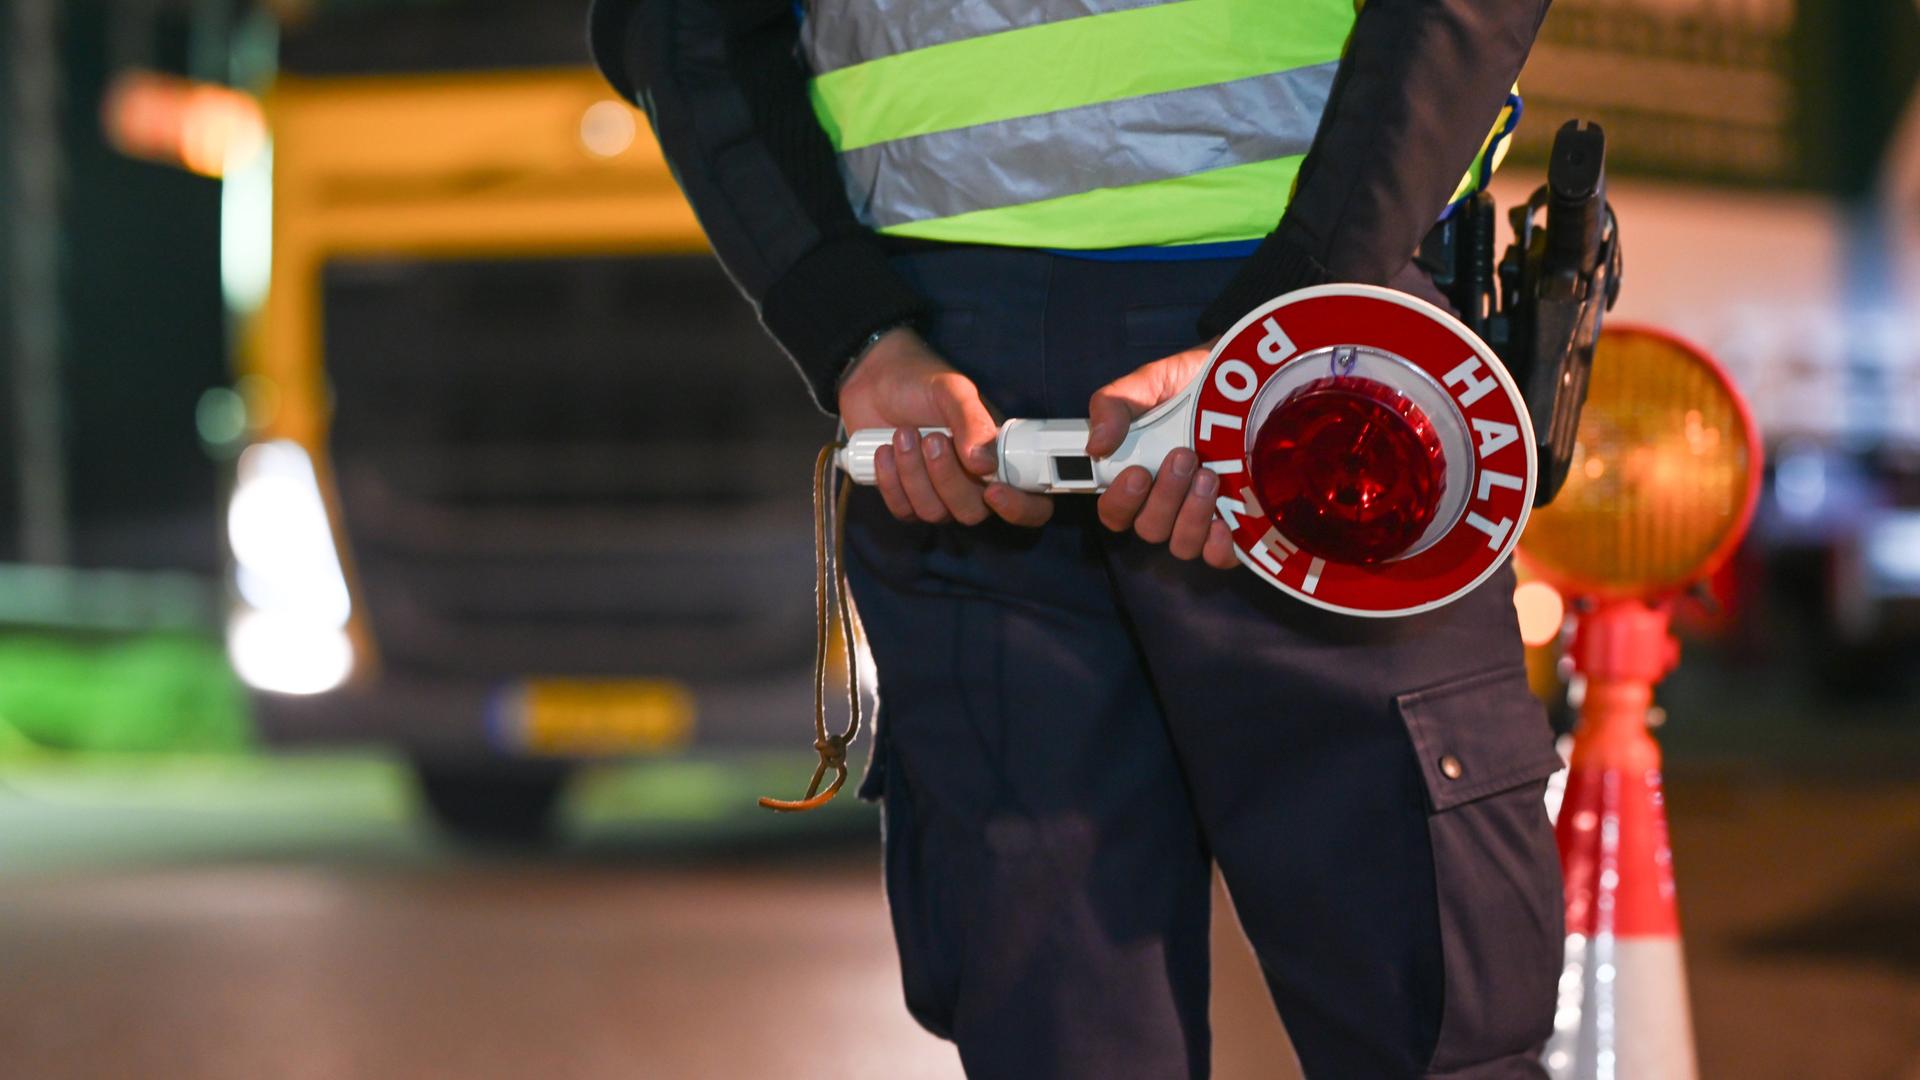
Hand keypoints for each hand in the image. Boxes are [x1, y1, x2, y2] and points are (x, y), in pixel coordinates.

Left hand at [838, 327, 1053, 525]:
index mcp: (1000, 458)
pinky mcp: (905, 498)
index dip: (1018, 508)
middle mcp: (973, 484)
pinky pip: (903, 510)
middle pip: (972, 512)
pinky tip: (884, 450)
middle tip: (932, 439)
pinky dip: (891, 481)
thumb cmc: (921, 382)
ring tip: (903, 433)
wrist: (874, 379)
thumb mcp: (952, 391)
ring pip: (934, 513)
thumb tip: (985, 464)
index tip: (992, 489)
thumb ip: (972, 422)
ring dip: (914, 473)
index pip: (1030, 504)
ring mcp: (938, 495)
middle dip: (948, 479)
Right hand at [1089, 343, 1236, 568]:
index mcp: (1136, 476)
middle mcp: (1166, 504)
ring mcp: (1201, 517)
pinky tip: (1225, 522)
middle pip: (1150, 529)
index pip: (1114, 512)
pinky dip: (1218, 547)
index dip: (1120, 503)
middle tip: (1185, 457)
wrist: (1249, 381)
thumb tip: (1095, 445)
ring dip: (1192, 515)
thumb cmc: (1192, 384)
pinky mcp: (1238, 525)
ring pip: (1182, 544)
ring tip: (1209, 476)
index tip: (1137, 473)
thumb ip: (1113, 404)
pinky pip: (1219, 557)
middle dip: (1165, 497)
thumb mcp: (1148, 382)